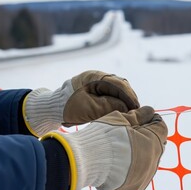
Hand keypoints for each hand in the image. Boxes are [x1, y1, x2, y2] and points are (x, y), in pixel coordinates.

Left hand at [23, 70, 139, 135]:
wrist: (53, 109)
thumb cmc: (68, 108)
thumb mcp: (88, 109)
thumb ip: (108, 106)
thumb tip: (127, 107)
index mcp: (94, 76)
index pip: (118, 83)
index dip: (129, 95)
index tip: (137, 107)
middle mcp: (98, 77)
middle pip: (120, 86)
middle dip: (129, 98)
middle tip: (137, 112)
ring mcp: (98, 83)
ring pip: (118, 90)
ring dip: (125, 101)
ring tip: (132, 113)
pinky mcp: (97, 91)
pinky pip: (113, 95)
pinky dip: (119, 103)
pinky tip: (124, 112)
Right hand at [41, 106, 167, 189]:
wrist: (86, 161)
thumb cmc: (104, 136)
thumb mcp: (121, 118)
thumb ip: (139, 115)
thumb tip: (150, 111)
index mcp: (153, 141)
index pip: (160, 127)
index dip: (151, 120)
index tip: (141, 119)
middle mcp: (153, 161)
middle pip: (156, 146)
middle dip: (147, 138)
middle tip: (129, 134)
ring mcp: (144, 177)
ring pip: (148, 162)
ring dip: (141, 155)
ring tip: (121, 151)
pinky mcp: (134, 189)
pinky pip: (138, 177)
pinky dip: (133, 170)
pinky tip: (119, 164)